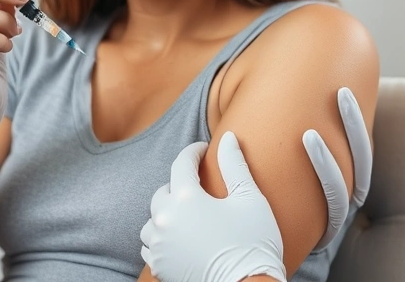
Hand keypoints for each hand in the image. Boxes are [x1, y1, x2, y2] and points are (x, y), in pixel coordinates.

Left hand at [140, 87, 372, 281]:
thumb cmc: (253, 243)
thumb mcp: (250, 199)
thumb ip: (235, 165)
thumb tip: (227, 138)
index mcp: (186, 198)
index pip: (182, 163)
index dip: (193, 152)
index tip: (203, 149)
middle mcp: (166, 220)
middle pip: (163, 191)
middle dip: (179, 184)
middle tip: (197, 185)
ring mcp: (160, 245)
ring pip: (152, 220)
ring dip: (166, 213)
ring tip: (185, 214)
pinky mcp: (160, 267)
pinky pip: (150, 246)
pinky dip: (160, 238)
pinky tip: (177, 238)